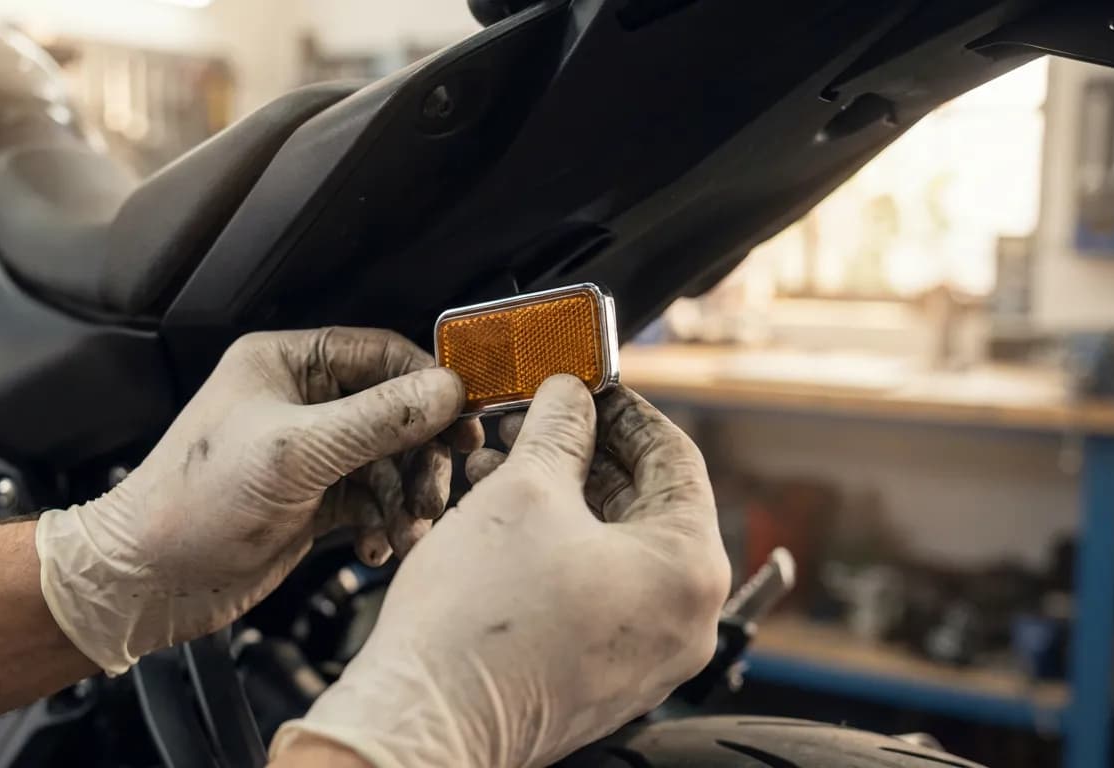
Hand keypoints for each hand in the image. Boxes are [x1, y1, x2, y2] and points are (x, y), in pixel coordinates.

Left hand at [36, 327, 482, 674]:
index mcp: (285, 363)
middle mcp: (300, 402)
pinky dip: (384, 522)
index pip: (380, 353)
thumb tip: (447, 389)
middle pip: (394, 411)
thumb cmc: (196, 501)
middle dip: (421, 453)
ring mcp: (308, 454)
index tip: (465, 418)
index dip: (427, 383)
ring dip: (408, 496)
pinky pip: (371, 502)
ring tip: (411, 529)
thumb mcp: (296, 452)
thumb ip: (378, 419)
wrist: (148, 581)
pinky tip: (378, 547)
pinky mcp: (312, 501)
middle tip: (439, 488)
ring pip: (388, 462)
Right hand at [270, 376, 730, 767]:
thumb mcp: (523, 491)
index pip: (676, 459)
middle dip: (583, 455)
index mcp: (689, 572)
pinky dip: (558, 548)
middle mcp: (682, 621)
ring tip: (504, 467)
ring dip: (564, 499)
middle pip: (646, 505)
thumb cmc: (475, 622)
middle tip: (536, 422)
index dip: (625, 411)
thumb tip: (569, 398)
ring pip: (615, 549)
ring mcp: (645, 657)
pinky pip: (595, 592)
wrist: (424, 721)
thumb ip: (559, 428)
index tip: (588, 389)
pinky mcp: (602, 678)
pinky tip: (504, 519)